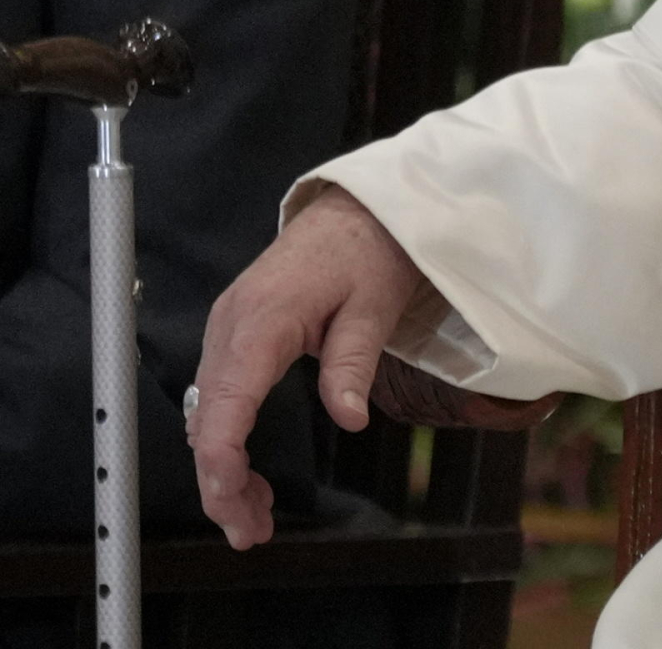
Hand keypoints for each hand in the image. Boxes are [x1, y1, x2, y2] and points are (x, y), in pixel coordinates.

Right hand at [190, 184, 420, 548]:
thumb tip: (350, 417)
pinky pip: (219, 396)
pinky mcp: (235, 334)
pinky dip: (227, 439)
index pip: (225, 403)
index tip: (233, 500)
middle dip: (221, 483)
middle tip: (252, 532)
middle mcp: (231, 326)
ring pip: (207, 414)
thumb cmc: (370, 250)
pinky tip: (248, 473)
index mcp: (262, 320)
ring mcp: (227, 329)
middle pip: (207, 419)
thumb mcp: (375, 306)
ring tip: (256, 517)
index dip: (221, 460)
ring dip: (224, 468)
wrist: (356, 208)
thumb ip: (354, 363)